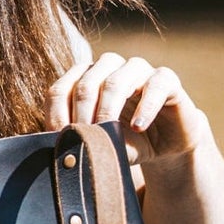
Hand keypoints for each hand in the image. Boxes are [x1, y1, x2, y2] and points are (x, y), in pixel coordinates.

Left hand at [45, 53, 209, 167]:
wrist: (165, 146)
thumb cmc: (128, 141)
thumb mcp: (104, 145)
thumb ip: (86, 144)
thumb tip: (66, 156)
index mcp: (84, 78)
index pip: (60, 91)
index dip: (56, 115)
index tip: (59, 140)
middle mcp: (108, 67)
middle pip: (86, 85)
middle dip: (82, 115)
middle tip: (83, 140)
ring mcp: (137, 69)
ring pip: (115, 82)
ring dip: (107, 110)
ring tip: (107, 132)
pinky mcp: (166, 79)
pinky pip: (154, 86)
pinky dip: (144, 107)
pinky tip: (138, 127)